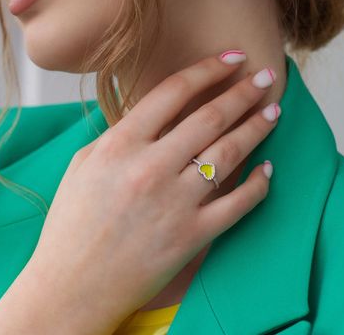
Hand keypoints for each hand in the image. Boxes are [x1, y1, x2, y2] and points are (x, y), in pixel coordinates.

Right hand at [28, 52, 278, 333]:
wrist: (71, 286)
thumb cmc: (72, 225)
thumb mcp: (83, 164)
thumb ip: (118, 133)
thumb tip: (152, 114)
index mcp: (120, 145)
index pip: (173, 92)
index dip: (207, 69)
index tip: (231, 58)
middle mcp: (150, 168)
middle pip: (210, 117)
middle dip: (244, 92)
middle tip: (266, 77)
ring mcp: (174, 203)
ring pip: (228, 154)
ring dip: (256, 128)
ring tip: (273, 112)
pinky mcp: (191, 236)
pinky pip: (236, 204)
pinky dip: (258, 184)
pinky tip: (267, 168)